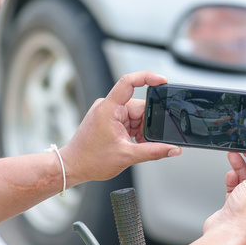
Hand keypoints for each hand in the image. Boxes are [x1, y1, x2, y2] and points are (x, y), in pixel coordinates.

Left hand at [60, 71, 180, 183]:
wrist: (73, 167)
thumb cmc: (90, 160)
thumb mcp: (127, 156)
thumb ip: (153, 152)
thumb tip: (172, 149)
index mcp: (108, 108)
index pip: (129, 82)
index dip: (147, 77)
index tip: (162, 81)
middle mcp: (107, 107)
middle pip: (138, 106)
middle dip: (147, 123)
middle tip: (146, 140)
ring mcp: (107, 112)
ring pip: (135, 115)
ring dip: (140, 130)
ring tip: (136, 145)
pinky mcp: (108, 119)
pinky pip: (129, 120)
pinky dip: (135, 131)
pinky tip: (133, 143)